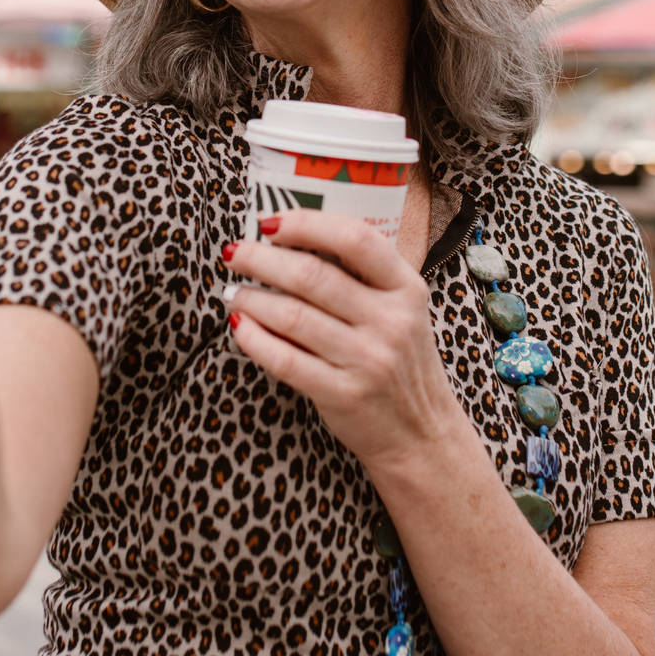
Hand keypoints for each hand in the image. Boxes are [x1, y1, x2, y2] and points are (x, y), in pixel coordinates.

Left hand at [222, 210, 463, 479]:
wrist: (421, 432)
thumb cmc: (400, 362)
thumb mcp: (403, 310)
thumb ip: (363, 277)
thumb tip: (291, 239)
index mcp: (407, 289)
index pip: (355, 239)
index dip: (306, 224)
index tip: (270, 223)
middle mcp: (391, 321)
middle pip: (312, 275)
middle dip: (260, 259)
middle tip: (234, 253)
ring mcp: (368, 360)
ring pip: (291, 316)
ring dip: (250, 298)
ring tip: (233, 292)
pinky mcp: (343, 394)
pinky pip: (284, 359)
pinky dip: (253, 339)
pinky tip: (240, 328)